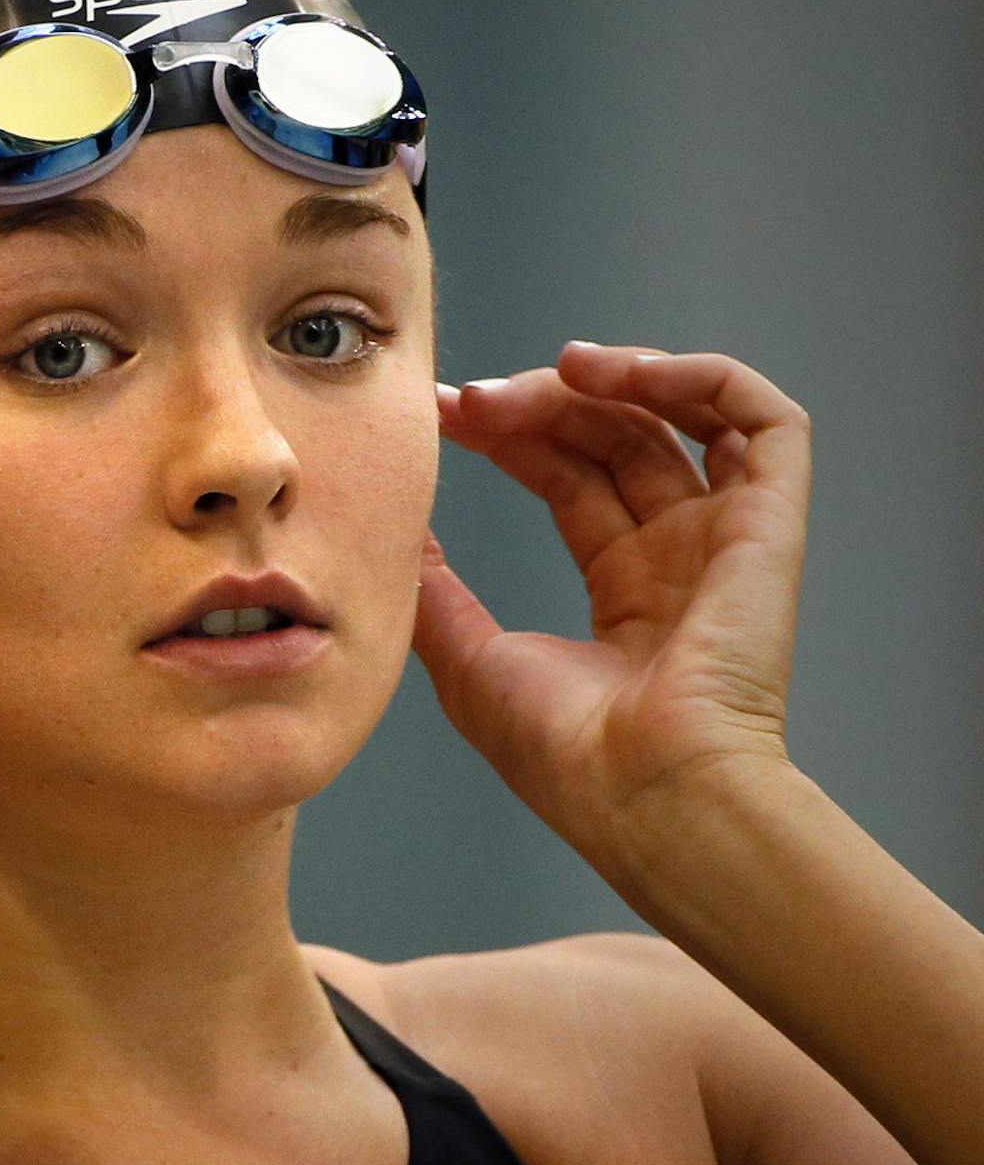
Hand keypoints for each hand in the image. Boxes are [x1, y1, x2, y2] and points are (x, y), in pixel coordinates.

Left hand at [416, 341, 809, 866]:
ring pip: (678, 418)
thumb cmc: (563, 754)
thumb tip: (394, 530)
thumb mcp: (467, 657)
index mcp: (624, 589)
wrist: (644, 794)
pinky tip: (622, 374)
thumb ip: (435, 588)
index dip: (508, 434)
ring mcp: (726, 538)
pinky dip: (701, 378)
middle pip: (612, 440)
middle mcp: (678, 555)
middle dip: (537, 403)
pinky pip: (765, 422)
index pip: (568, 478)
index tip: (441, 411)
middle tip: (469, 399)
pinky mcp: (770, 526)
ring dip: (613, 378)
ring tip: (551, 370)